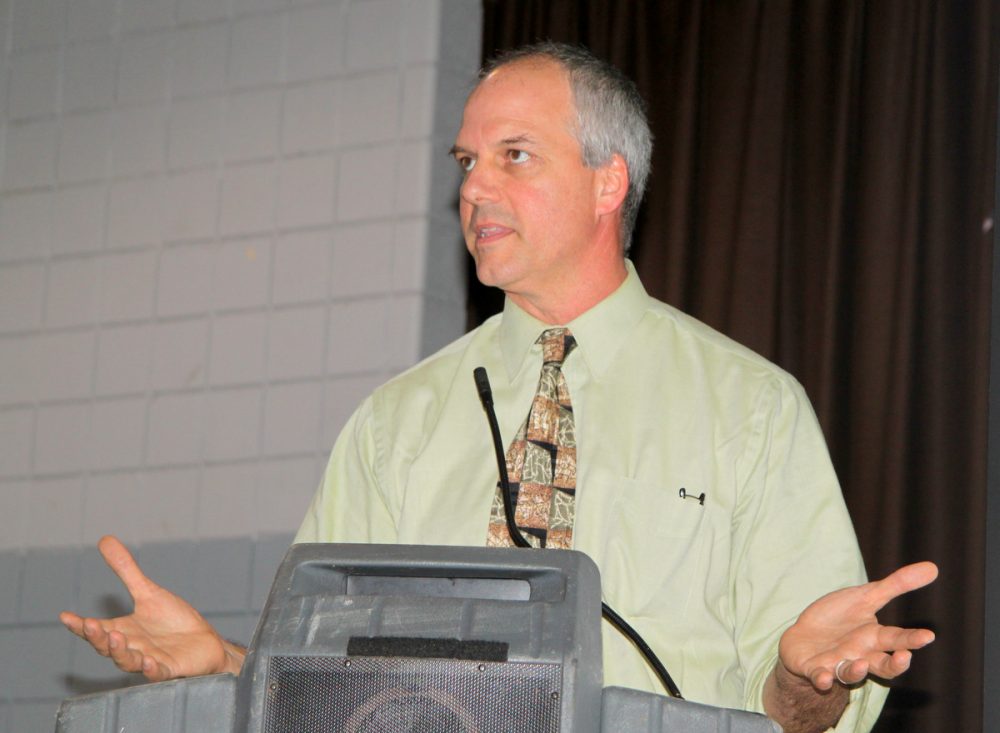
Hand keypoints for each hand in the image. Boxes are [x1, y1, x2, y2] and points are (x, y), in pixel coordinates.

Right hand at [59, 535, 245, 680]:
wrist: (203, 642)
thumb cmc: (173, 621)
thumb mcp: (149, 593)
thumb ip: (126, 571)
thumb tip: (105, 540)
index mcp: (123, 630)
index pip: (96, 629)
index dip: (81, 625)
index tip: (66, 616)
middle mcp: (132, 647)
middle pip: (107, 647)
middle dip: (98, 637)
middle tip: (91, 625)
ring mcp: (150, 660)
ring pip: (128, 661)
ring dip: (120, 651)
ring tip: (115, 637)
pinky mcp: (170, 669)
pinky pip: (158, 673)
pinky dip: (152, 670)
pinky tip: (149, 662)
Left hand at [778, 561, 937, 690]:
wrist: (803, 636)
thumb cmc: (839, 617)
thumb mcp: (865, 597)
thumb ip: (895, 586)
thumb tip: (932, 567)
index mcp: (874, 638)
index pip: (898, 640)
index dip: (912, 639)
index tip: (928, 635)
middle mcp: (860, 656)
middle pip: (883, 665)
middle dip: (895, 664)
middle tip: (905, 656)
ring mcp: (837, 664)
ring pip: (851, 674)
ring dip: (856, 672)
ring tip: (861, 664)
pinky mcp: (814, 668)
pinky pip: (819, 677)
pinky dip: (822, 679)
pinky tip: (823, 678)